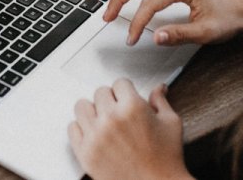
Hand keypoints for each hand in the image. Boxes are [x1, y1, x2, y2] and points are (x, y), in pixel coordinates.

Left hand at [68, 79, 193, 179]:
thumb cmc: (166, 159)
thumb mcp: (171, 124)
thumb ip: (160, 101)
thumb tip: (158, 88)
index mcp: (132, 107)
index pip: (120, 83)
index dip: (126, 90)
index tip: (127, 97)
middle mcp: (111, 118)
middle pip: (100, 92)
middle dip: (111, 99)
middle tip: (118, 111)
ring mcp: (95, 135)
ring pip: (82, 106)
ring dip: (93, 110)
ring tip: (103, 120)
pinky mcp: (85, 152)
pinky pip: (72, 128)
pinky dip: (81, 128)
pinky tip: (93, 133)